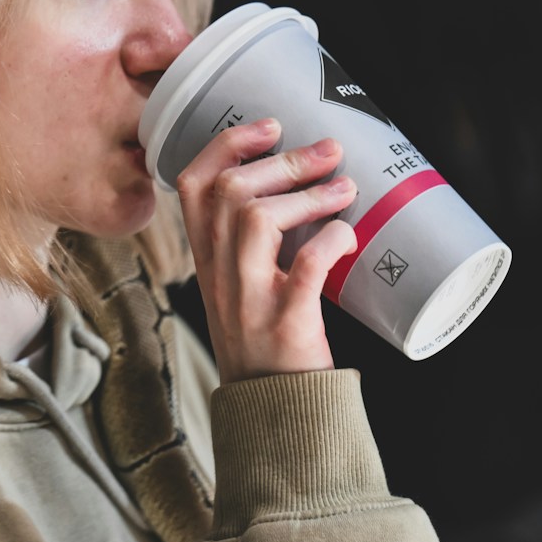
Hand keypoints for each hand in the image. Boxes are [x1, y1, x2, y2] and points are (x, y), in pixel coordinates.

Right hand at [175, 117, 357, 381]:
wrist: (271, 414)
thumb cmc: (264, 342)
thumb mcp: (238, 286)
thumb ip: (251, 242)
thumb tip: (303, 183)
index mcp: (206, 259)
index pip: (193, 186)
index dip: (227, 145)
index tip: (268, 127)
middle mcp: (219, 274)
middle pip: (230, 192)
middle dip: (284, 161)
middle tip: (328, 152)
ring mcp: (248, 299)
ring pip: (257, 220)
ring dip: (308, 195)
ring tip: (345, 188)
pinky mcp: (285, 324)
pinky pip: (303, 268)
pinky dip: (329, 241)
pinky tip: (348, 235)